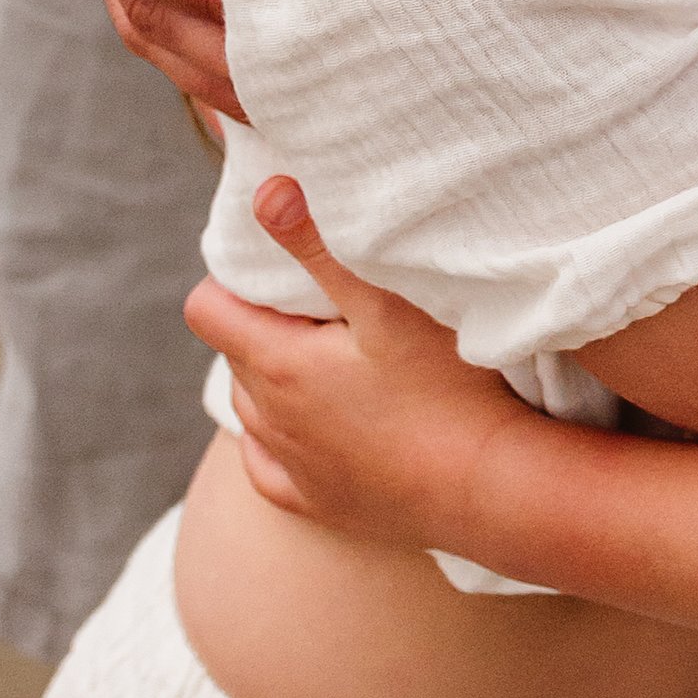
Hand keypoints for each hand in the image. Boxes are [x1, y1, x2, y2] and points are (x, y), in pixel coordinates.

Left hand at [183, 179, 527, 547]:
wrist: (492, 488)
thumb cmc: (450, 389)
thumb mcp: (389, 304)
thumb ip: (321, 247)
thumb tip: (266, 193)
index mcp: (278, 365)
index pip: (205, 309)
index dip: (233, 281)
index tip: (282, 273)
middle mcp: (269, 420)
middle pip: (235, 353)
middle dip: (264, 324)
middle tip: (326, 309)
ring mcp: (291, 467)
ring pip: (253, 407)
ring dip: (276, 380)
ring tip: (334, 362)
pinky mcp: (316, 504)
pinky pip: (269, 466)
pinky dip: (282, 439)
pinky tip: (318, 426)